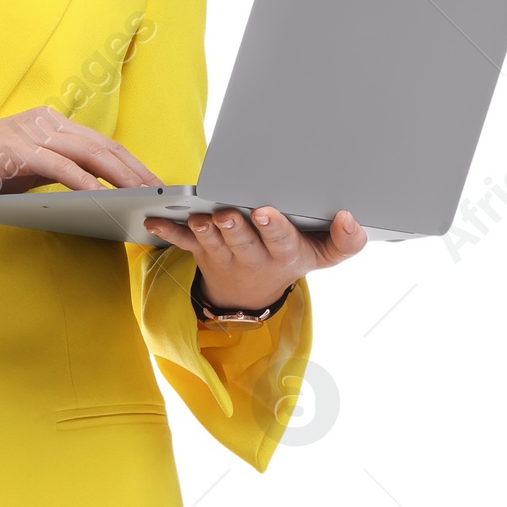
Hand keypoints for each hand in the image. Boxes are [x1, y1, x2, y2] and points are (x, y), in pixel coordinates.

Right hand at [0, 111, 161, 215]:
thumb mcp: (22, 172)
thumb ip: (54, 175)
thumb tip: (89, 193)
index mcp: (48, 123)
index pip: (101, 142)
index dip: (131, 161)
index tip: (153, 181)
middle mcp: (45, 121)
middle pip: (104, 145)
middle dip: (137, 169)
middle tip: (161, 191)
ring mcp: (31, 132)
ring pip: (90, 154)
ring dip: (121, 176)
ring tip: (143, 195)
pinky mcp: (17, 149)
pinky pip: (60, 167)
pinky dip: (84, 182)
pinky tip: (102, 196)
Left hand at [142, 204, 366, 306]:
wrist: (255, 292)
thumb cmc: (292, 257)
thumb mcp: (324, 256)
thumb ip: (346, 241)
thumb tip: (352, 219)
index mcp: (283, 253)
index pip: (280, 240)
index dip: (273, 228)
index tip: (266, 213)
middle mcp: (253, 256)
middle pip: (242, 240)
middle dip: (234, 226)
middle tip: (227, 213)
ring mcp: (226, 256)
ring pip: (213, 241)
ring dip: (203, 229)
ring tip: (198, 216)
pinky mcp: (203, 253)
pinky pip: (183, 242)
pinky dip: (168, 230)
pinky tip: (153, 219)